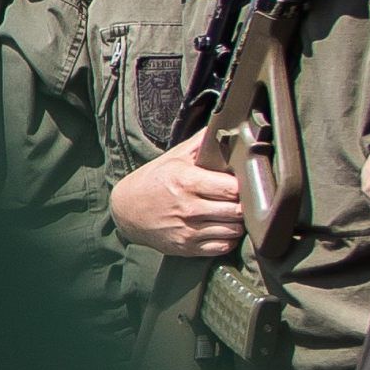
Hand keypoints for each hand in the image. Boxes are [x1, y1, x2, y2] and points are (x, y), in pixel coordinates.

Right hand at [109, 135, 245, 256]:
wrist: (125, 211)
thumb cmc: (152, 182)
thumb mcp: (173, 158)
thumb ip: (200, 143)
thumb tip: (225, 123)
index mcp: (186, 181)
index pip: (232, 188)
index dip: (243, 185)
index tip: (243, 183)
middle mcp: (188, 208)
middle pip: (237, 211)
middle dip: (244, 205)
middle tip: (242, 200)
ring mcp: (187, 230)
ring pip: (233, 230)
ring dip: (238, 222)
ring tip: (232, 213)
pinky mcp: (186, 247)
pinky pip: (222, 247)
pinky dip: (228, 238)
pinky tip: (223, 228)